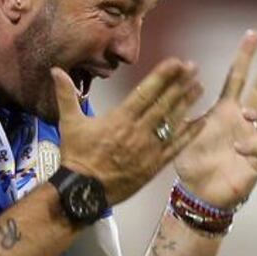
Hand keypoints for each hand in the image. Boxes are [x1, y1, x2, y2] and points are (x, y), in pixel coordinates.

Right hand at [52, 58, 203, 205]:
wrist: (83, 193)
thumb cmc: (76, 157)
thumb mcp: (69, 123)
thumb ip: (66, 95)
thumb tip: (55, 70)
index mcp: (119, 120)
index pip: (145, 93)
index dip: (163, 77)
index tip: (177, 62)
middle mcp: (137, 133)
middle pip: (163, 105)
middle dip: (180, 85)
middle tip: (194, 69)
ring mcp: (148, 150)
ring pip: (172, 124)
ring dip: (187, 104)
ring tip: (200, 88)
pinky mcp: (153, 167)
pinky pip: (175, 148)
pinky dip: (189, 135)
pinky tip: (201, 121)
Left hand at [174, 31, 256, 207]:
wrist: (199, 192)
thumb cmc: (192, 161)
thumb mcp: (181, 131)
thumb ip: (179, 109)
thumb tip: (172, 82)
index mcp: (225, 110)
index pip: (237, 77)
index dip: (245, 57)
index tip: (253, 34)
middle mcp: (243, 120)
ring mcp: (253, 138)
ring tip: (248, 112)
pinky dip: (254, 144)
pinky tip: (239, 148)